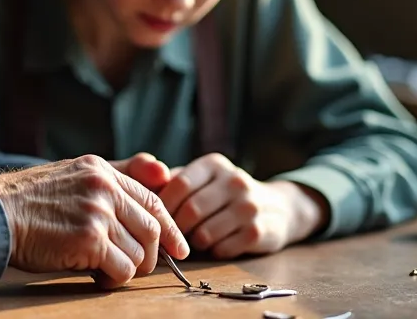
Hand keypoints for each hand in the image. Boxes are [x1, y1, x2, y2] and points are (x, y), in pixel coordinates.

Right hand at [0, 155, 189, 288]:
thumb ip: (110, 181)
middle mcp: (104, 187)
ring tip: (107, 271)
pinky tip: (97, 277)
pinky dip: (115, 279)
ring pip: (139, 253)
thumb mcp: (71, 176)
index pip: (151, 199)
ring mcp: (98, 212)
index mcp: (101, 170)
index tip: (179, 247)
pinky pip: (122, 269)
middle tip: (139, 268)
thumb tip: (161, 175)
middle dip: (151, 255)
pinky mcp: (89, 239)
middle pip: (152, 228)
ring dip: (128, 269)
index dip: (170, 227)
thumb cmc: (29, 202)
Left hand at [157, 153, 324, 258]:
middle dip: (177, 228)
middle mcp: (235, 180)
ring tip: (196, 239)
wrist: (278, 207)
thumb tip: (139, 189)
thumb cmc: (223, 195)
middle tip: (174, 236)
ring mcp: (249, 206)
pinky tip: (217, 245)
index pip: (179, 184)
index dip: (164, 206)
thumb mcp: (202, 180)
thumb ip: (172, 182)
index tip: (157, 219)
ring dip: (195, 242)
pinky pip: (223, 249)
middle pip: (191, 210)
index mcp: (214, 164)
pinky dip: (214, 251)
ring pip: (205, 233)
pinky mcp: (259, 231)